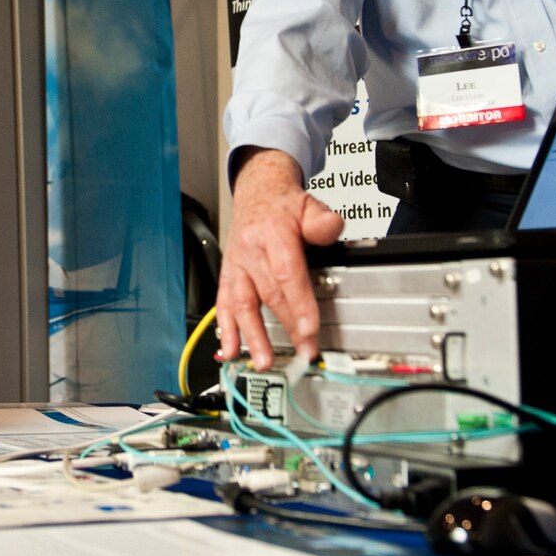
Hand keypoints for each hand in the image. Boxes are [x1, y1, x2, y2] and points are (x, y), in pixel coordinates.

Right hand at [217, 149, 343, 368]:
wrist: (257, 194)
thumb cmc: (282, 206)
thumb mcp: (308, 205)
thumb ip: (322, 220)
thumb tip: (332, 228)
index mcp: (272, 233)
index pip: (287, 272)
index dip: (298, 302)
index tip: (309, 328)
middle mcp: (250, 251)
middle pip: (269, 294)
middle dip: (287, 326)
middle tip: (303, 351)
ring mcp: (237, 265)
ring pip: (243, 304)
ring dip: (253, 336)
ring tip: (264, 361)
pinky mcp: (228, 275)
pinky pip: (224, 304)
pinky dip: (226, 329)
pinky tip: (229, 350)